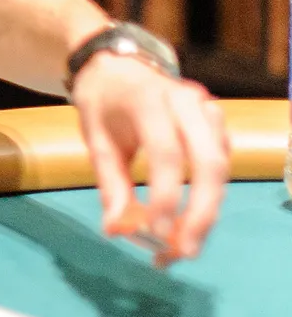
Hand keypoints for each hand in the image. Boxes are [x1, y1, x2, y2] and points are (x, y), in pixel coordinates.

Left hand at [71, 54, 230, 258]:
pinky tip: (190, 219)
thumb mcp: (95, 138)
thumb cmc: (103, 102)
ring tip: (184, 245)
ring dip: (207, 211)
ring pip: (221, 168)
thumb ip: (110, 184)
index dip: (165, 195)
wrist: (116, 65)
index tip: (156, 232)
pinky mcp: (216, 123)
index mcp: (148, 100)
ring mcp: (206, 109)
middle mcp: (186, 101)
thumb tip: (118, 230)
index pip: (166, 153)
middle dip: (200, 213)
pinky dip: (210, 196)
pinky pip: (221, 164)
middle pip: (208, 163)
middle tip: (183, 251)